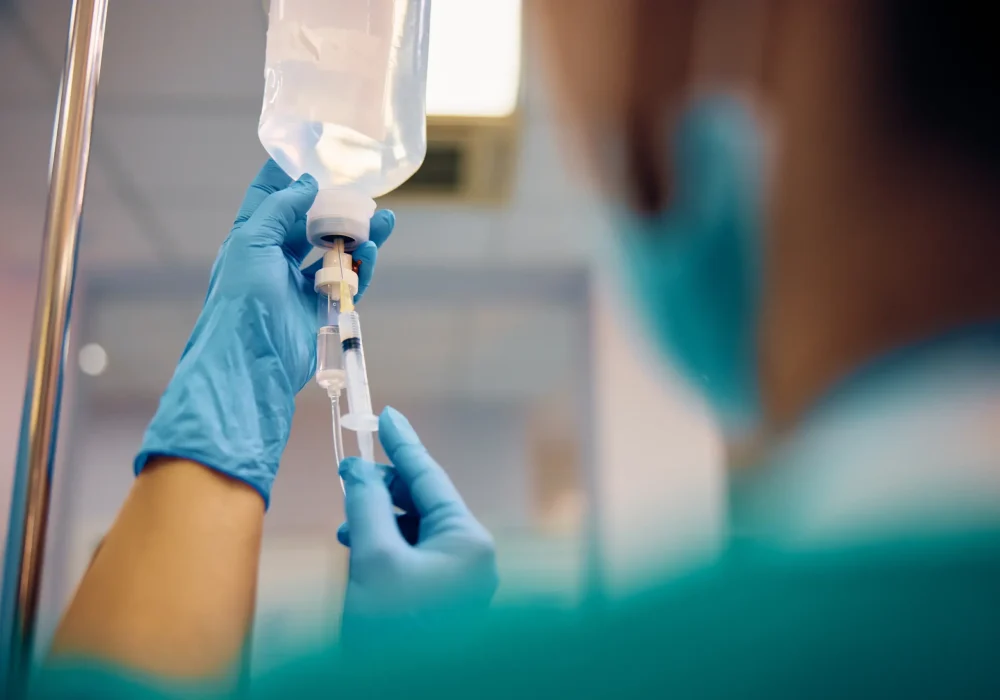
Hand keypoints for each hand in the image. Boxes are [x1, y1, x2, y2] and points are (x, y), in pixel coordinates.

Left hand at [135, 160, 394, 505]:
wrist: (253, 359)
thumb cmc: (242, 298)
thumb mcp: (253, 241)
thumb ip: (280, 208)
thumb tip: (307, 183)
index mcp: (253, 236)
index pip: (271, 195)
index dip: (290, 173)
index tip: (316, 151)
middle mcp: (275, 256)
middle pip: (311, 221)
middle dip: (338, 204)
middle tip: (364, 190)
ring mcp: (299, 281)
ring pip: (335, 249)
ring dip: (359, 234)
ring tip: (385, 220)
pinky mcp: (320, 305)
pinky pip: (348, 279)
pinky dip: (363, 266)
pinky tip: (375, 251)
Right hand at [337, 407, 498, 643]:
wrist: (397, 691)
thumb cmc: (392, 632)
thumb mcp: (373, 560)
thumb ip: (367, 505)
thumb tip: (361, 471)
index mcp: (468, 541)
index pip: (430, 476)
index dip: (403, 442)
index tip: (386, 413)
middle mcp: (472, 556)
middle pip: (422, 501)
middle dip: (384, 488)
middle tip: (349, 472)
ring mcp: (460, 580)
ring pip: (415, 529)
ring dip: (379, 519)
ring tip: (346, 524)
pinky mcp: (442, 598)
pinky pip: (413, 555)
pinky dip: (385, 546)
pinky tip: (357, 548)